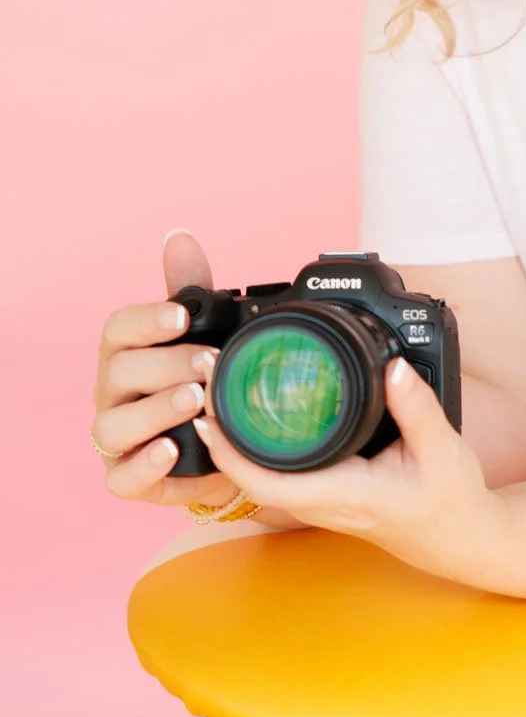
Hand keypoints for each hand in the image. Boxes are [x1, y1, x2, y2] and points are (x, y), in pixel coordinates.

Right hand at [90, 229, 245, 512]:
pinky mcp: (127, 477)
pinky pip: (121, 478)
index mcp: (126, 351)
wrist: (221, 442)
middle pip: (118, 373)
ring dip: (156, 412)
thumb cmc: (198, 376)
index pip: (118, 328)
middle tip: (211, 361)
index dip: (147, 320)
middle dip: (166, 365)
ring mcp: (116, 437)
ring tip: (197, 401)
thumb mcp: (201, 331)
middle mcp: (112, 392)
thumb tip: (179, 238)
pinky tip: (173, 449)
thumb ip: (191, 288)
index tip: (182, 316)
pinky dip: (145, 465)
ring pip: (113, 427)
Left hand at [192, 349, 510, 584]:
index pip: (268, 481)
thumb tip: (395, 366)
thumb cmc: (449, 499)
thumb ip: (417, 407)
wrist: (459, 537)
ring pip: (259, 476)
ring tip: (217, 389)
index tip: (208, 415)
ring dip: (232, 439)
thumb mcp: (444, 450)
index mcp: (345, 495)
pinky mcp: (323, 494)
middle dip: (220, 434)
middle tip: (205, 380)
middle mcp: (322, 504)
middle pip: (250, 475)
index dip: (230, 453)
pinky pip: (275, 473)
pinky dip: (253, 446)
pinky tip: (249, 416)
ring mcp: (319, 503)